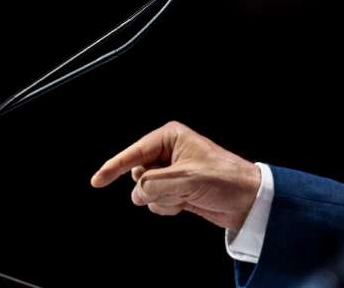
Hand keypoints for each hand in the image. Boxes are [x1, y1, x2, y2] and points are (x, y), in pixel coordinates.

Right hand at [90, 121, 261, 230]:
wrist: (246, 201)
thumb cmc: (223, 180)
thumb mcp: (186, 179)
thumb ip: (153, 185)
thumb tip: (137, 194)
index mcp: (170, 137)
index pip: (134, 153)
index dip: (114, 167)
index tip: (96, 181)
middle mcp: (167, 152)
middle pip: (138, 174)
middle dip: (153, 187)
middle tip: (179, 188)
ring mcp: (170, 172)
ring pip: (145, 191)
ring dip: (162, 199)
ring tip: (186, 196)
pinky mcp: (174, 190)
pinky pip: (155, 202)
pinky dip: (167, 207)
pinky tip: (187, 203)